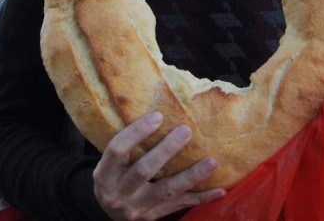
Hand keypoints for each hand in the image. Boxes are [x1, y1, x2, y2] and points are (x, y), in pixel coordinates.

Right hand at [94, 112, 225, 220]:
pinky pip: (181, 206)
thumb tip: (156, 112)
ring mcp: (137, 209)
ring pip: (167, 191)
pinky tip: (219, 190)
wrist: (108, 213)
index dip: (137, 132)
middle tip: (186, 131)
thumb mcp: (109, 164)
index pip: (117, 150)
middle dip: (166, 150)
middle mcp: (118, 194)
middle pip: (143, 170)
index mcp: (104, 174)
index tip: (158, 115)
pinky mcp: (153, 216)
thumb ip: (127, 145)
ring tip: (212, 162)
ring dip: (191, 176)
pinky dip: (201, 198)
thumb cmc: (112, 178)